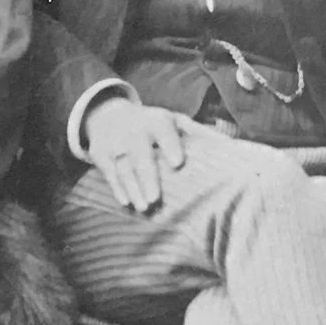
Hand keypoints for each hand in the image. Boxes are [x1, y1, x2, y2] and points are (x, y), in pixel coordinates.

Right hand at [81, 96, 185, 213]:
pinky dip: (117, 189)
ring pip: (123, 168)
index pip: (163, 132)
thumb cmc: (151, 125)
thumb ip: (195, 132)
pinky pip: (108, 174)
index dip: (170, 145)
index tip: (177, 163)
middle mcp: (134, 130)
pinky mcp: (100, 154)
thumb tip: (225, 147)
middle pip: (140, 155)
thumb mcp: (172, 120)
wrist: (108, 116)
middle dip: (147, 177)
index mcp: (157, 122)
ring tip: (144, 208)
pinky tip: (126, 202)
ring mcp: (115, 143)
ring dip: (132, 188)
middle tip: (156, 199)